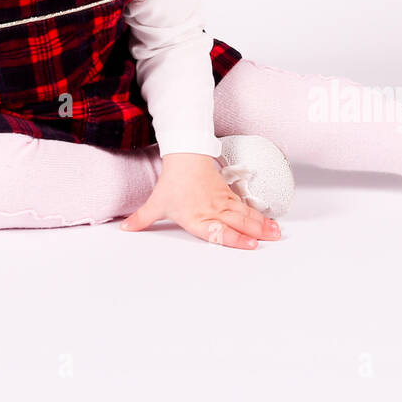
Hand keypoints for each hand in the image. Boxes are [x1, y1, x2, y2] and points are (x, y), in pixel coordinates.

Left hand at [120, 153, 280, 248]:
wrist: (184, 156)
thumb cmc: (172, 182)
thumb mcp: (156, 203)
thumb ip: (142, 219)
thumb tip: (124, 229)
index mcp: (196, 218)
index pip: (218, 231)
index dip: (234, 239)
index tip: (249, 245)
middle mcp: (212, 211)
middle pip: (237, 223)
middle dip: (256, 232)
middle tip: (271, 240)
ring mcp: (222, 202)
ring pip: (245, 214)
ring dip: (262, 224)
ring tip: (277, 233)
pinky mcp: (228, 194)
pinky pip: (245, 205)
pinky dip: (259, 214)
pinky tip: (271, 221)